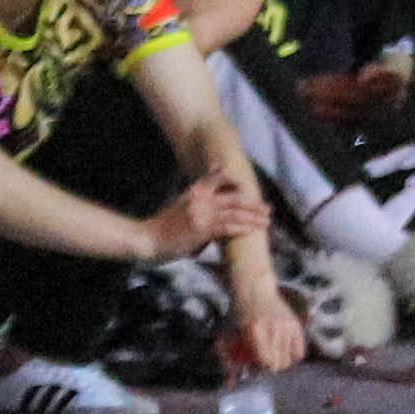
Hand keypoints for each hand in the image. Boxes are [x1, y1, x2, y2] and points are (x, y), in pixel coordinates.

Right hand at [146, 175, 268, 260]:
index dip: (237, 181)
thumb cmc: (164, 224)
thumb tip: (218, 174)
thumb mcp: (182, 202)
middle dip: (253, 204)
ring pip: (235, 213)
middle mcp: (201, 198)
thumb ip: (201, 192)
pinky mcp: (201, 230)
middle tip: (267, 209)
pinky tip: (251, 230)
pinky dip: (241, 228)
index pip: (220, 177)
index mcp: (196, 190)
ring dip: (253, 218)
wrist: (147, 238)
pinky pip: (227, 227)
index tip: (250, 188)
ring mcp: (202, 214)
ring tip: (265, 222)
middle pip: (235, 198)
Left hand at [229, 285, 307, 376]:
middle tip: (260, 363)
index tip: (253, 369)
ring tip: (270, 356)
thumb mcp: (227, 338)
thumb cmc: (237, 317)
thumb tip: (231, 386)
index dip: (260, 370)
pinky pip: (299, 352)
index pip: (266, 361)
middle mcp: (274, 327)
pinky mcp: (295, 323)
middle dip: (269, 369)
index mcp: (255, 330)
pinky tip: (282, 352)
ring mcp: (287, 324)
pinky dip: (291, 356)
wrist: (254, 290)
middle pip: (278, 364)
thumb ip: (228, 363)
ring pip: (289, 360)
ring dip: (278, 363)